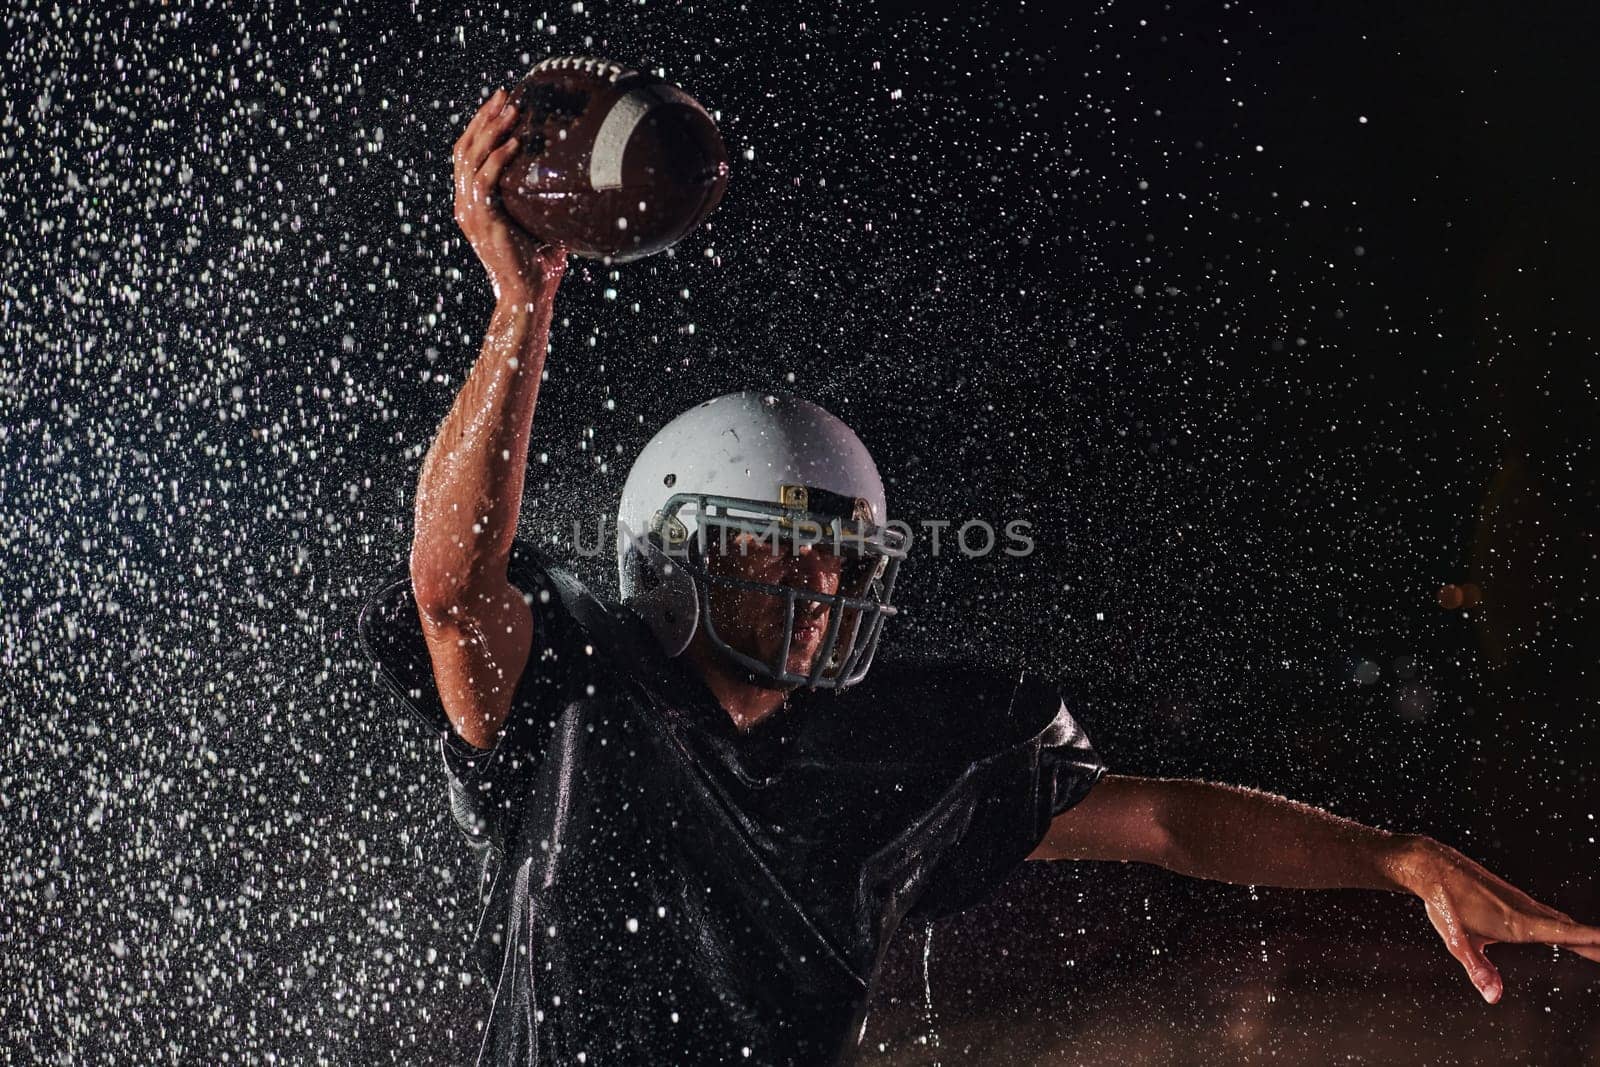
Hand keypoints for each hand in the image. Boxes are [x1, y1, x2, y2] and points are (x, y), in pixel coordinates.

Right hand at [452, 86, 566, 305]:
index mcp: (472, 204)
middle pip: (464, 149)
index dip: (479, 127)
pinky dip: (498, 159)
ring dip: (491, 130)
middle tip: (504, 94)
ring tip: (512, 110)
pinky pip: (485, 181)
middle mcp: (465, 205)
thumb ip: (544, 201)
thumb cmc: (538, 266)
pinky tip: (516, 143)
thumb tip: (575, 180)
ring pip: (471, 158)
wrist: (526, 296)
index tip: (498, 104)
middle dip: (483, 118)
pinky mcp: (482, 220)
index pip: (467, 156)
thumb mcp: (540, 224)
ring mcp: (470, 212)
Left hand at [1402, 837, 1599, 1002]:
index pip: (1566, 934)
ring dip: (1585, 935)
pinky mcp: (1514, 899)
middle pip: (1571, 930)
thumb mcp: (1457, 942)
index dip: (1592, 939)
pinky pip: (1549, 916)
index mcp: (1518, 923)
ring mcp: (1522, 903)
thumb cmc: (1444, 904)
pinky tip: (1569, 931)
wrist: (1433, 866)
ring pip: (1561, 922)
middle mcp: (1526, 911)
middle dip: (1596, 944)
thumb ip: (1478, 969)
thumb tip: (1493, 998)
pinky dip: (1568, 926)